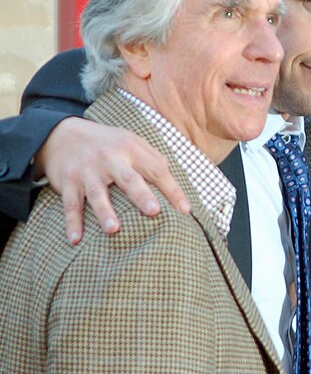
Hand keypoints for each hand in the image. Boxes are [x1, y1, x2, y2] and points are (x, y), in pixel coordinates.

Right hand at [36, 117, 190, 244]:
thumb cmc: (105, 142)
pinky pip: (70, 204)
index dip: (172, 189)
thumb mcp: (129, 140)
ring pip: (97, 193)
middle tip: (154, 211)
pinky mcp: (67, 181)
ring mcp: (87, 171)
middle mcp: (109, 159)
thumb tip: (172, 177)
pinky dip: (72, 222)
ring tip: (113, 229)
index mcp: (130, 149)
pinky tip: (75, 239)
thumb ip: (151, 157)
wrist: (61, 134)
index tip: (185, 210)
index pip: (156, 169)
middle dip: (141, 195)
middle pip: (128, 178)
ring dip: (105, 211)